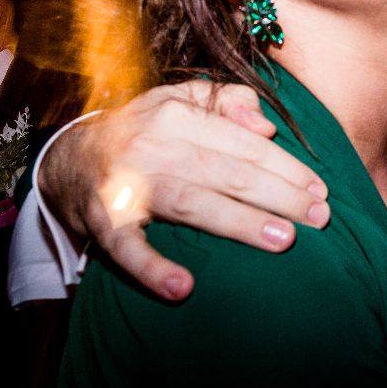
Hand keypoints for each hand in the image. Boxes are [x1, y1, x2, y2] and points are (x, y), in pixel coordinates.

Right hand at [37, 80, 329, 300]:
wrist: (66, 157)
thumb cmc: (142, 129)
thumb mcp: (179, 100)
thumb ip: (226, 102)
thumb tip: (266, 125)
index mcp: (177, 115)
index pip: (245, 144)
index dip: (287, 166)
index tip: (320, 189)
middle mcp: (154, 145)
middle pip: (229, 172)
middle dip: (280, 195)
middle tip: (319, 218)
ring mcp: (128, 183)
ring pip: (193, 203)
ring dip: (240, 223)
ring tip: (284, 240)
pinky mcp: (104, 221)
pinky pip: (127, 247)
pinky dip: (151, 267)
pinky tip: (182, 287)